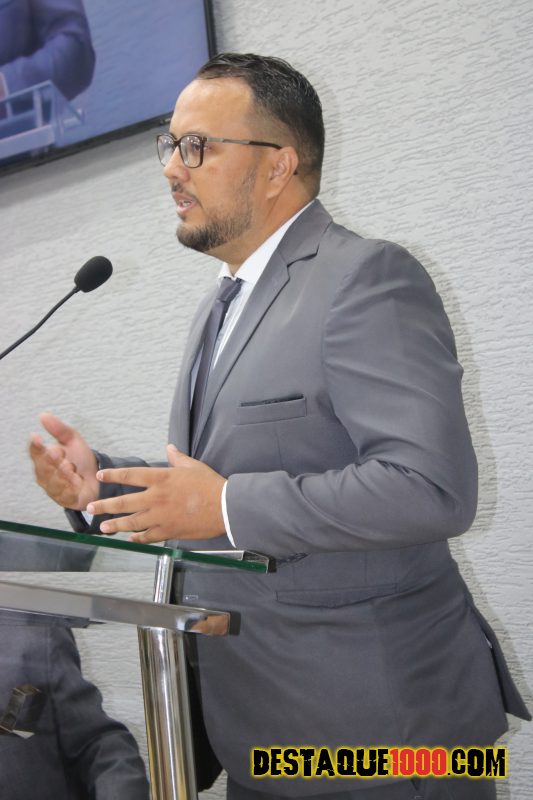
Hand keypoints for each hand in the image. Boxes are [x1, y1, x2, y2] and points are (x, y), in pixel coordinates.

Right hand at [29, 412, 98, 509]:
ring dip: (62, 474)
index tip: (37, 437)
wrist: (99, 477)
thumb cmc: (81, 459)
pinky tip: (76, 482)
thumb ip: (59, 429)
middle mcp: (45, 475)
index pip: (35, 452)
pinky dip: (71, 488)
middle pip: (43, 468)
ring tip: (70, 467)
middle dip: (51, 460)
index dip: (36, 446)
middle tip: (59, 453)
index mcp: (44, 459)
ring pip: (53, 482)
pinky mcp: (65, 500)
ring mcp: (54, 489)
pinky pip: (65, 495)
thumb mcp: (73, 441)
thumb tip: (43, 415)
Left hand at [86, 445, 225, 543]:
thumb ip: (177, 458)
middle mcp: (157, 497)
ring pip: (132, 522)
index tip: (100, 475)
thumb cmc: (210, 485)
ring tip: (103, 527)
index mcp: (162, 478)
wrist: (225, 507)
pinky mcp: (169, 531)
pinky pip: (148, 536)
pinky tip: (130, 538)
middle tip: (90, 508)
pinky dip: (138, 537)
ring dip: (116, 525)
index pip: (131, 475)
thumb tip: (169, 448)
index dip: (114, 475)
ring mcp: (161, 516)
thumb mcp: (193, 466)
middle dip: (105, 505)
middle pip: (125, 502)